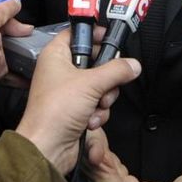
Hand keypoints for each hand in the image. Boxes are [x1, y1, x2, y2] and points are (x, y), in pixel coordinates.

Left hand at [16, 29, 140, 175]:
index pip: (77, 33)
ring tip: (96, 107)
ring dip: (103, 98)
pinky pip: (96, 103)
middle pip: (94, 61)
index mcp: (56, 55)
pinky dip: (97, 112)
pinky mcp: (75, 109)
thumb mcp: (91, 83)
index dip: (94, 33)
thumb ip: (116, 70)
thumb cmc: (57, 110)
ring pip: (99, 85)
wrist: (48, 149)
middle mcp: (61, 70)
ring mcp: (68, 91)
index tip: (111, 37)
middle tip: (108, 81)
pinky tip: (90, 121)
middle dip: (106, 76)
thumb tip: (133, 64)